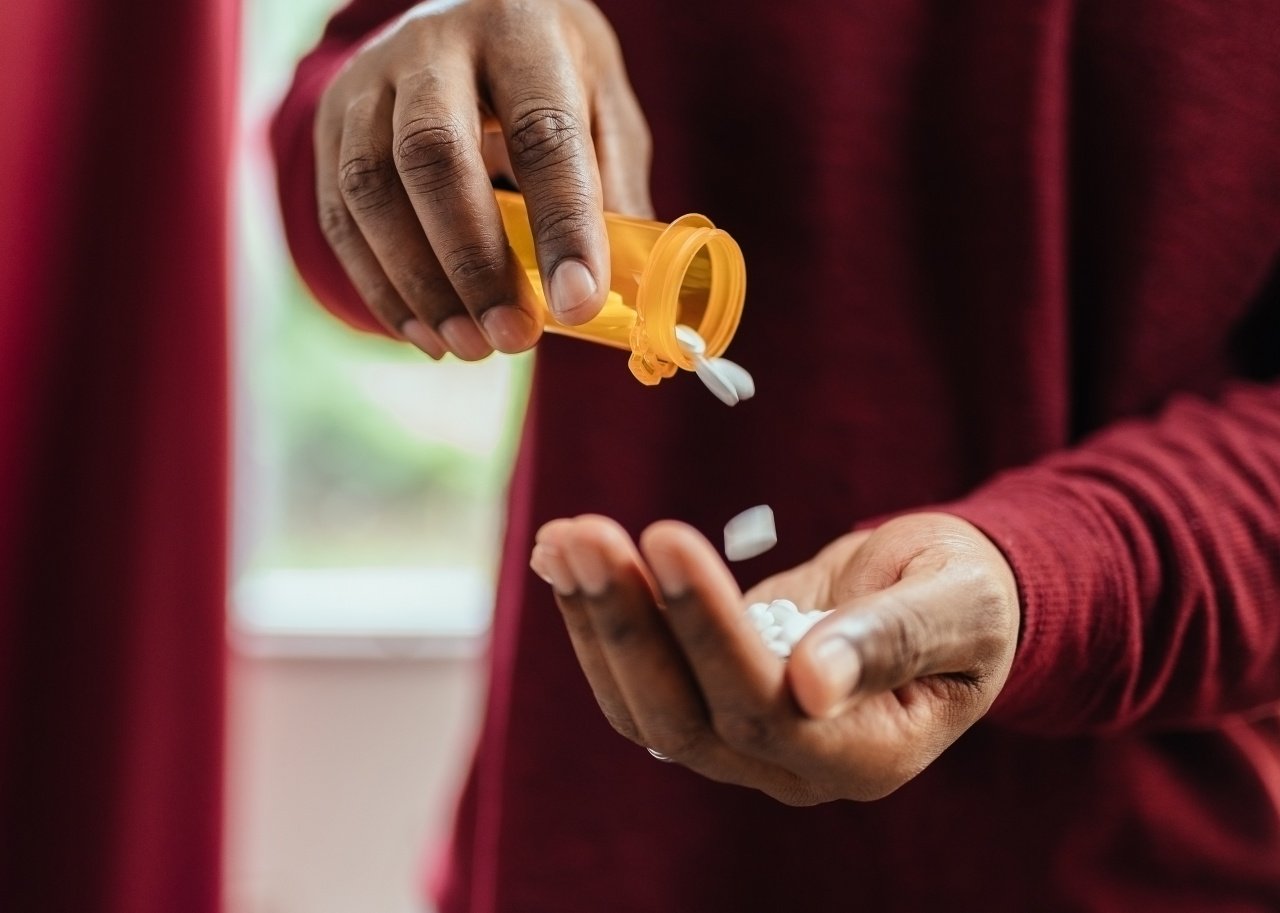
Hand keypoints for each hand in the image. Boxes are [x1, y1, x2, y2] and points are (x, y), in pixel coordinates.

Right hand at [315, 0, 652, 358]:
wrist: (464, 14)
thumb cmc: (552, 78)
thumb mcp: (604, 108)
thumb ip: (614, 189)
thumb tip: (622, 291)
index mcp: (522, 33)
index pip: (542, 131)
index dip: (562, 223)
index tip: (578, 303)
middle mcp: (434, 45)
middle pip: (433, 155)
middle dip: (473, 262)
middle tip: (513, 337)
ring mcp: (370, 81)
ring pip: (371, 188)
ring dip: (420, 285)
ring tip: (471, 346)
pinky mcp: (332, 123)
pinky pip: (340, 215)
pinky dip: (381, 287)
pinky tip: (427, 332)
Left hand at [530, 512, 1019, 804]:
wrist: (942, 597)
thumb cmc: (966, 594)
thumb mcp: (956, 601)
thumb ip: (894, 639)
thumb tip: (812, 682)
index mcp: (867, 753)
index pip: (764, 709)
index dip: (708, 628)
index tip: (667, 536)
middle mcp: (794, 767)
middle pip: (684, 718)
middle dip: (628, 623)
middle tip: (584, 533)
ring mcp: (745, 741)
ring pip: (645, 705)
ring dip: (597, 618)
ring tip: (564, 536)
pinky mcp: (710, 700)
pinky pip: (639, 677)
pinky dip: (597, 618)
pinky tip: (564, 553)